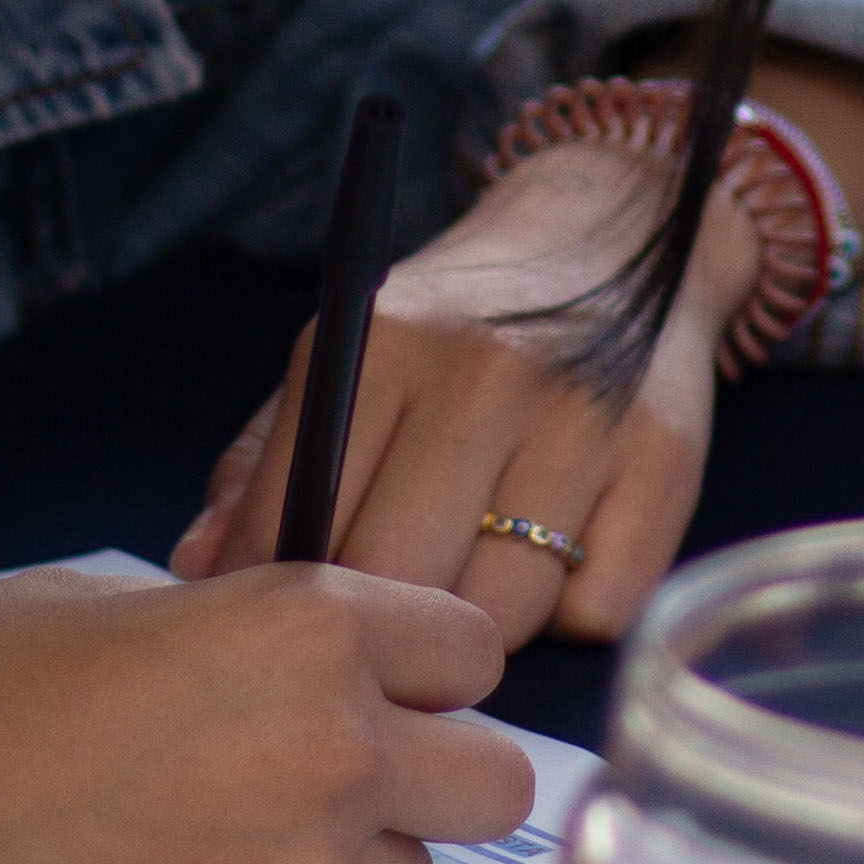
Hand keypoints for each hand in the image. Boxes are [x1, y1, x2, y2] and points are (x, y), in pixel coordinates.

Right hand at [0, 561, 529, 863]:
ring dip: (355, 862)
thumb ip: (247, 625)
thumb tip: (289, 653)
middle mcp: (335, 743)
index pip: (473, 649)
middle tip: (354, 771)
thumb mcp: (130, 598)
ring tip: (244, 836)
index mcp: (313, 624)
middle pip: (496, 782)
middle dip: (437, 774)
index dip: (429, 666)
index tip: (390, 680)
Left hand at [168, 138, 749, 648]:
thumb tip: (198, 570)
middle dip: (383, 629)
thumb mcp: (348, 357)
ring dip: (479, 628)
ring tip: (476, 574)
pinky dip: (571, 611)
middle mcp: (485, 375)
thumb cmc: (458, 323)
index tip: (287, 626)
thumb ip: (265, 463)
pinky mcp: (665, 462)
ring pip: (502, 614)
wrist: (610, 234)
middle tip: (387, 627)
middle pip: (401, 581)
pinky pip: (596, 611)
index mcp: (384, 343)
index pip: (298, 519)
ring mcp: (582, 419)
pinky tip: (560, 555)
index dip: (280, 595)